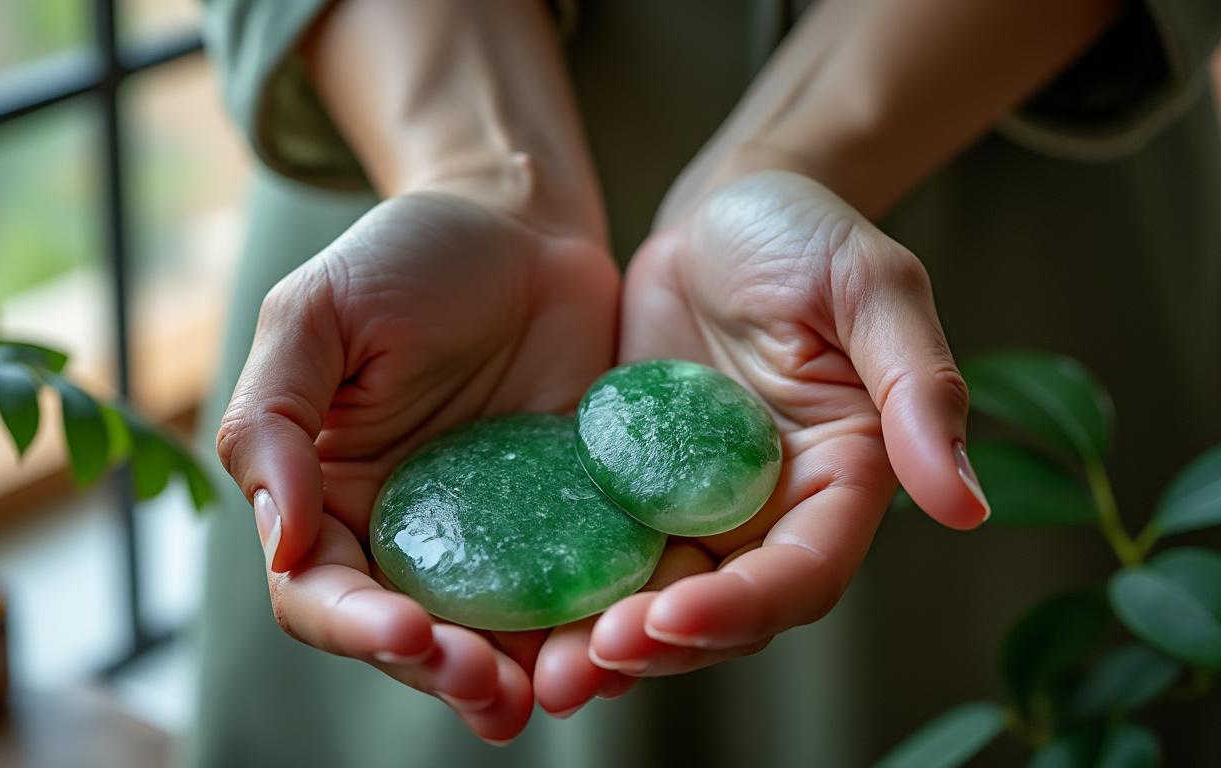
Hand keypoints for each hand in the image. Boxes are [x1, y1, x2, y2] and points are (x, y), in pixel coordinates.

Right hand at [216, 191, 617, 741]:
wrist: (523, 226)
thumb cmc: (406, 258)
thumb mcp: (315, 315)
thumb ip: (273, 419)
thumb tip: (281, 539)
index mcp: (332, 499)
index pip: (322, 593)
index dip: (356, 628)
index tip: (406, 630)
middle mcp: (412, 535)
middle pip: (415, 638)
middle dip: (447, 674)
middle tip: (491, 686)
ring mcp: (498, 537)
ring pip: (502, 635)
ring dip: (524, 676)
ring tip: (555, 691)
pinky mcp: (575, 521)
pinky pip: (584, 587)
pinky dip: (597, 624)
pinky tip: (618, 642)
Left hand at [534, 171, 988, 711]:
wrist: (719, 214)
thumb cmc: (808, 233)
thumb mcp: (875, 288)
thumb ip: (920, 390)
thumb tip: (966, 506)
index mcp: (840, 480)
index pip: (802, 574)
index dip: (744, 607)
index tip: (675, 616)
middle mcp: (768, 511)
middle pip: (724, 609)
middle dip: (663, 644)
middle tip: (594, 657)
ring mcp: (693, 504)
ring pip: (655, 598)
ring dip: (607, 640)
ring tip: (550, 665)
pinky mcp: (630, 486)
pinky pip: (600, 549)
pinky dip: (567, 584)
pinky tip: (516, 605)